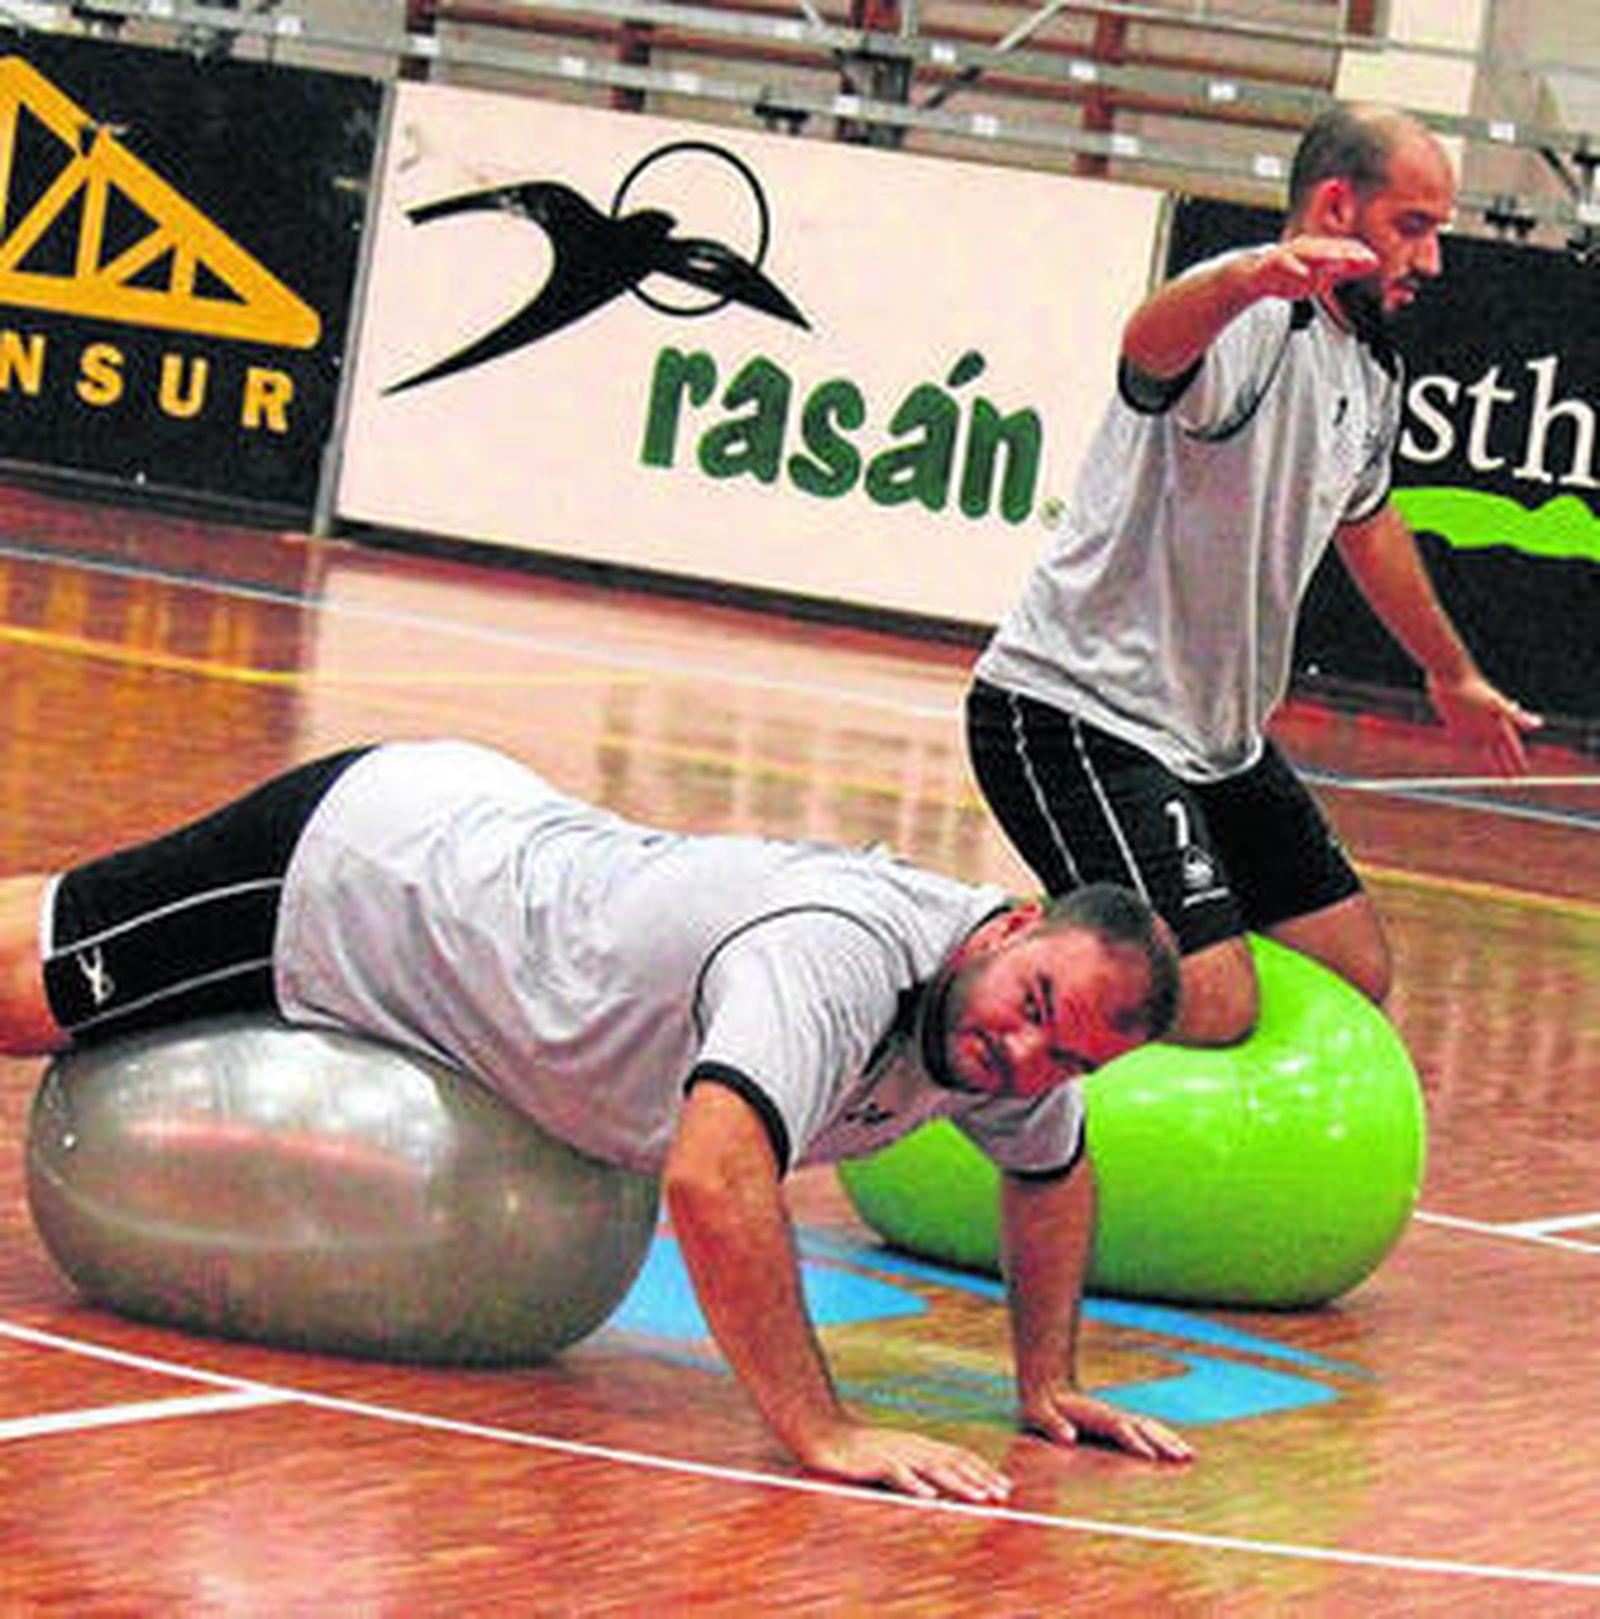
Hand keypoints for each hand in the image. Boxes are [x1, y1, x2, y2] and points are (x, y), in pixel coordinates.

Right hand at [802, 1420, 1012, 1502]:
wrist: (825, 1433)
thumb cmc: (859, 1451)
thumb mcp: (893, 1461)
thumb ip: (915, 1472)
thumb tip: (937, 1491)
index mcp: (918, 1445)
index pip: (958, 1455)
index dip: (982, 1469)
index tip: (1003, 1484)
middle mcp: (912, 1445)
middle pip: (953, 1460)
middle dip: (980, 1477)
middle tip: (1003, 1493)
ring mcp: (895, 1452)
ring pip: (933, 1468)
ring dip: (958, 1482)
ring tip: (979, 1496)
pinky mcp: (875, 1461)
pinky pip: (899, 1474)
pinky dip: (916, 1485)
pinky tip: (930, 1497)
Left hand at [1020, 1384, 1193, 1463]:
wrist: (1045, 1386)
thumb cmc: (1039, 1406)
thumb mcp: (1037, 1413)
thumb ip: (1052, 1425)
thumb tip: (1068, 1438)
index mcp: (1094, 1416)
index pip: (1120, 1429)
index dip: (1134, 1442)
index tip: (1150, 1458)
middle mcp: (1110, 1415)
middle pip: (1142, 1427)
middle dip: (1164, 1443)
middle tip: (1185, 1459)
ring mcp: (1117, 1416)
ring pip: (1149, 1428)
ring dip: (1169, 1440)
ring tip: (1191, 1456)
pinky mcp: (1119, 1421)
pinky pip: (1147, 1429)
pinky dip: (1164, 1438)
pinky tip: (1177, 1449)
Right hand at [1245, 236, 1378, 302]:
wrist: (1256, 274)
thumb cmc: (1291, 272)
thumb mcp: (1320, 272)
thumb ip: (1344, 269)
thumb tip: (1372, 263)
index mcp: (1322, 248)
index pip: (1345, 249)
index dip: (1359, 254)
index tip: (1375, 262)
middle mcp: (1310, 247)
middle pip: (1334, 249)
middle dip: (1351, 254)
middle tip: (1368, 260)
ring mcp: (1293, 253)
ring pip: (1313, 253)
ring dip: (1328, 257)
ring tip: (1343, 261)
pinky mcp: (1276, 261)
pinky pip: (1287, 264)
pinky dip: (1296, 269)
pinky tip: (1305, 274)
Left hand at [1426, 671, 1542, 774]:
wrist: (1451, 675)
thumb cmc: (1475, 688)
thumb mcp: (1496, 704)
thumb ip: (1517, 716)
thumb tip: (1540, 725)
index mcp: (1498, 724)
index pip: (1510, 748)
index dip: (1517, 762)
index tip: (1523, 775)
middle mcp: (1486, 727)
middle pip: (1497, 753)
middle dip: (1505, 767)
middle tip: (1511, 783)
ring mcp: (1470, 726)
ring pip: (1480, 749)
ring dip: (1487, 760)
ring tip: (1494, 770)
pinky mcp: (1454, 722)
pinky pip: (1460, 740)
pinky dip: (1464, 748)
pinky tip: (1466, 752)